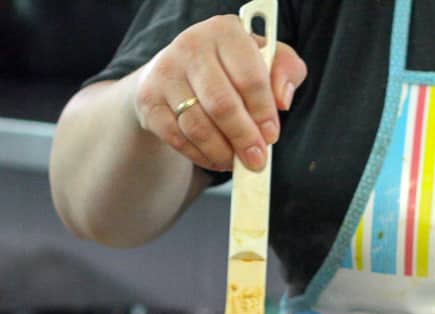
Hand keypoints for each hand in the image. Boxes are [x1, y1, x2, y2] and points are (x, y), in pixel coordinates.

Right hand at [132, 15, 306, 172]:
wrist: (178, 71)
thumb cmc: (231, 67)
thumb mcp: (266, 60)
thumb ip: (285, 72)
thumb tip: (282, 100)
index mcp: (225, 31)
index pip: (250, 77)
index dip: (263, 112)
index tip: (272, 136)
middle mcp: (191, 46)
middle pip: (221, 104)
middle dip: (243, 138)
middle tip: (257, 160)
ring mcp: (165, 73)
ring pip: (197, 126)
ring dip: (222, 152)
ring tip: (236, 162)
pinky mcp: (149, 100)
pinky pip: (177, 138)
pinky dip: (200, 156)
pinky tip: (216, 158)